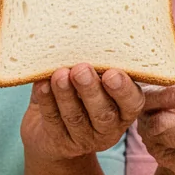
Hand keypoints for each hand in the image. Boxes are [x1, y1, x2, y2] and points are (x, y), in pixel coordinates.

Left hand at [21, 63, 145, 162]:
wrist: (49, 130)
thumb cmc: (78, 92)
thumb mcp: (93, 78)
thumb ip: (96, 64)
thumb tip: (88, 31)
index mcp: (124, 108)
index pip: (132, 102)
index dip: (123, 90)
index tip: (112, 73)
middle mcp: (109, 127)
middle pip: (103, 112)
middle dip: (91, 90)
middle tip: (81, 69)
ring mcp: (84, 138)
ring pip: (76, 118)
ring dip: (67, 95)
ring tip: (59, 74)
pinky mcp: (60, 143)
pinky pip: (53, 122)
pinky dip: (47, 102)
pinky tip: (42, 85)